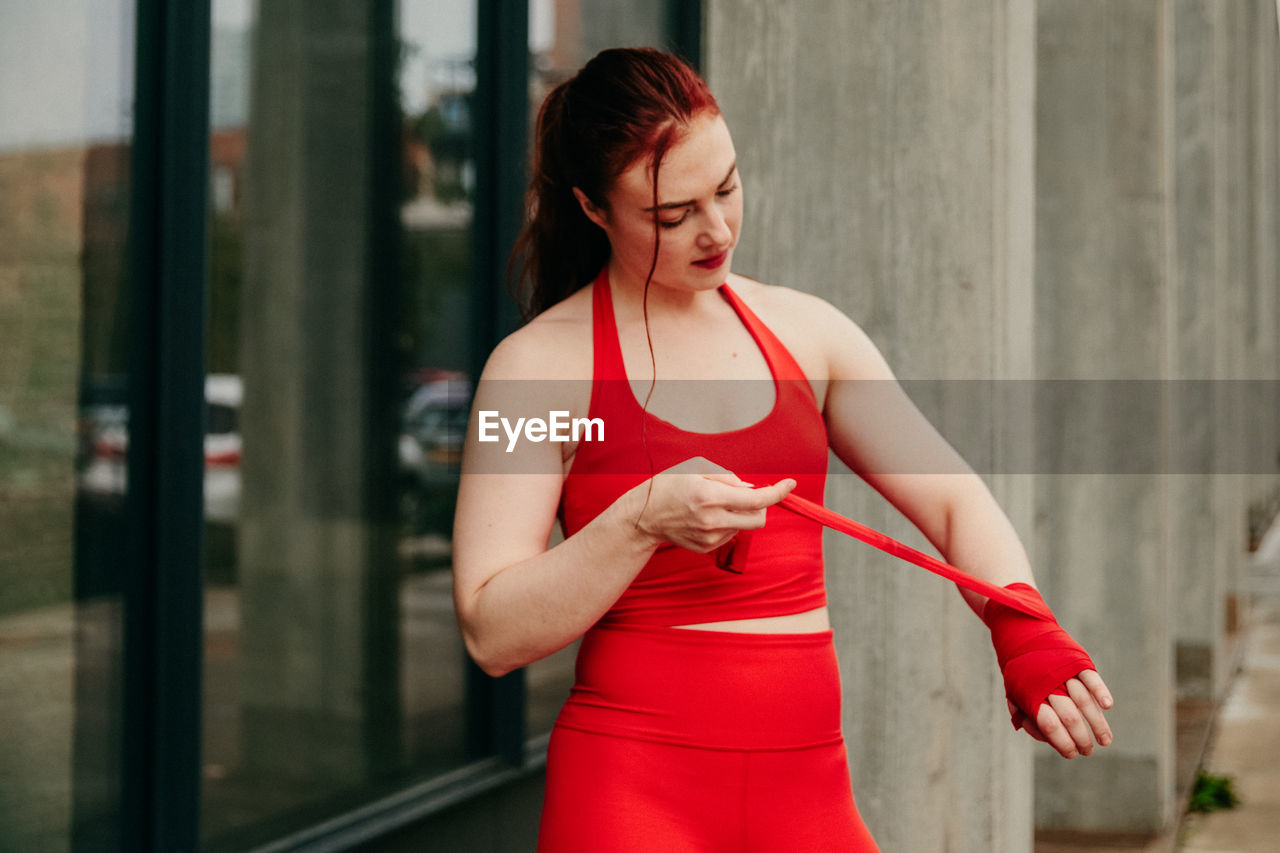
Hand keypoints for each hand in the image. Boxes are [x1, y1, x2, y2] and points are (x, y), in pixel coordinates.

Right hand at [628, 457, 795, 552]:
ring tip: (715, 504)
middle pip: (758, 519)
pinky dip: (727, 523)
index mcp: (710, 496)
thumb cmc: (668, 487)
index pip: (756, 500)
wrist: (643, 517)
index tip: (789, 484)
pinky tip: (707, 517)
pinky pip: (730, 534)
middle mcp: (712, 519)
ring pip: (744, 526)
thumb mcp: (696, 470)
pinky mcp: (706, 547)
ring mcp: (710, 537)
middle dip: (761, 507)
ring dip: (740, 514)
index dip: (777, 492)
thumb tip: (752, 490)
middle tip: (749, 496)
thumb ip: (728, 478)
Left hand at [1009, 669, 1113, 758]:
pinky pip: (1090, 677)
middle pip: (1069, 716)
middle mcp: (1048, 684)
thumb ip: (1026, 718)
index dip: (1062, 742)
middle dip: (1081, 738)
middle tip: (1088, 752)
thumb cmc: (1023, 674)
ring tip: (1105, 741)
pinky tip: (1108, 706)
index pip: (1049, 725)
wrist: (1026, 637)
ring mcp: (1064, 672)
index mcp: (1031, 695)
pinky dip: (1100, 691)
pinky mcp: (1077, 661)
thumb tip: (1046, 739)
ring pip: (1083, 700)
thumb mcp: (1014, 695)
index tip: (1071, 754)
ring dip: (1097, 723)